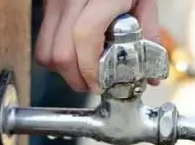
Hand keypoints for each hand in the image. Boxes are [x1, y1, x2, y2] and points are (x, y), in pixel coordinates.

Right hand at [35, 0, 159, 92]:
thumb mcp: (144, 0)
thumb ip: (149, 34)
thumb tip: (151, 77)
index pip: (85, 36)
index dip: (90, 69)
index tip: (100, 85)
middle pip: (61, 53)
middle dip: (78, 79)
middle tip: (95, 86)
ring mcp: (54, 2)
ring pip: (46, 53)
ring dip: (64, 72)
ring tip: (84, 74)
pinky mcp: (46, 6)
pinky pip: (43, 44)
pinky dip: (56, 60)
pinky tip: (75, 59)